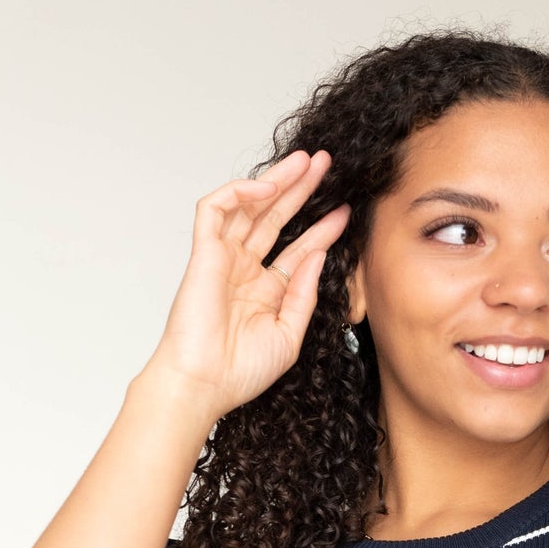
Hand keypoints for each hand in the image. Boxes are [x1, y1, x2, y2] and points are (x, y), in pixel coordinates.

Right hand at [143, 148, 350, 421]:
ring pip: (249, 206)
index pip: (299, 250)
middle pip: (276, 219)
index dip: (322, 229)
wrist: (205, 384)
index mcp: (266, 292)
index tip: (345, 211)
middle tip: (325, 164)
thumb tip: (319, 256)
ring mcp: (223, 260)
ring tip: (304, 162)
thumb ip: (304, 295)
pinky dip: (237, 192)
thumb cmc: (241, 372)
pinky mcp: (202, 253)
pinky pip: (214, 209)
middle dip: (301, 190)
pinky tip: (264, 188)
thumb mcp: (289, 335)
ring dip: (276, 181)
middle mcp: (245, 271)